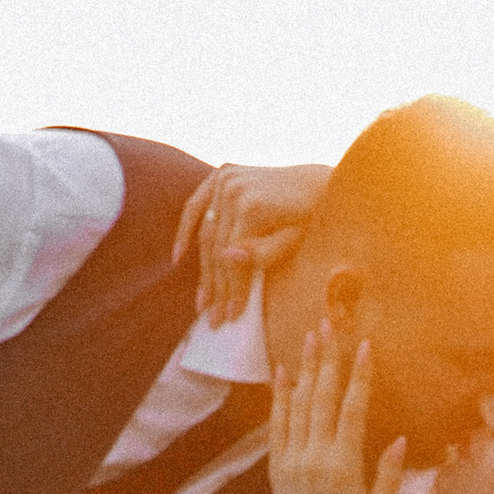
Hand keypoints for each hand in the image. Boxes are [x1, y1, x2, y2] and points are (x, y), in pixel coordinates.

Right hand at [172, 162, 330, 325]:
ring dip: (203, 270)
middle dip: (217, 287)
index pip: (231, 257)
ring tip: (202, 303)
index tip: (231, 317)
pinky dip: (185, 230)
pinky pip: (195, 206)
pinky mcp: (221, 174)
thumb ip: (264, 252)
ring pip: (206, 234)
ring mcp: (225, 178)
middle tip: (214, 319)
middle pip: (216, 248)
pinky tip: (178, 258)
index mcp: (252, 205)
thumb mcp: (295, 240)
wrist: (316, 182)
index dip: (232, 289)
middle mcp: (233, 187)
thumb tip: (225, 258)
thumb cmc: (311, 217)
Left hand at [234, 324, 405, 493]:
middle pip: (322, 397)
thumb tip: (398, 439)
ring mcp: (292, 460)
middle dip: (327, 358)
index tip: (364, 346)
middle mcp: (315, 458)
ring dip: (305, 368)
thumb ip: (389, 475)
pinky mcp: (277, 466)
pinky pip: (277, 425)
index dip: (359, 376)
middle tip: (330, 324)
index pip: (352, 410)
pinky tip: (282, 372)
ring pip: (298, 405)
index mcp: (344, 468)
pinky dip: (279, 397)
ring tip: (310, 336)